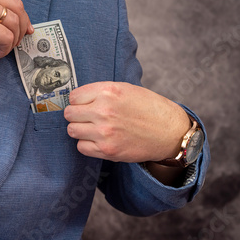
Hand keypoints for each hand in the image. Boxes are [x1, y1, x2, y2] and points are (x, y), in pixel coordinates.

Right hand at [0, 0, 33, 83]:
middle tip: (17, 40)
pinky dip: (5, 49)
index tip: (24, 26)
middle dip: (21, 27)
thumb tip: (13, 18)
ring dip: (13, 40)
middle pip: (16, 7)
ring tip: (2, 47)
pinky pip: (7, 37)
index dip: (21, 14)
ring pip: (14, 23)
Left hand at [64, 82, 190, 162]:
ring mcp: (105, 132)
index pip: (74, 96)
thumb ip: (101, 92)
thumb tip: (77, 98)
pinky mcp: (107, 150)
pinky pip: (81, 147)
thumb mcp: (126, 89)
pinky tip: (98, 140)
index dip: (78, 101)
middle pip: (69, 114)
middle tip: (86, 117)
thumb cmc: (149, 108)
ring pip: (72, 130)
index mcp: (108, 91)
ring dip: (79, 130)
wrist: (170, 132)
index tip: (85, 104)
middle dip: (76, 115)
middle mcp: (104, 110)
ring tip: (92, 129)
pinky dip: (87, 144)